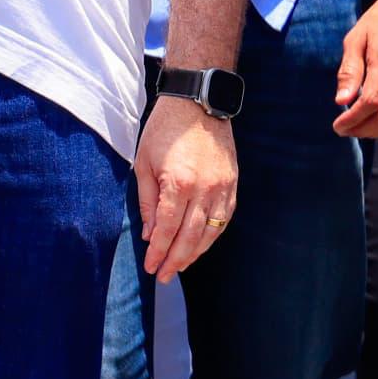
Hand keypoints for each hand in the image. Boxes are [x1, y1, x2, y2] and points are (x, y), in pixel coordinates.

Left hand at [136, 94, 238, 279]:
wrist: (198, 102)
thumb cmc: (164, 130)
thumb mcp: (144, 163)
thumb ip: (148, 201)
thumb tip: (149, 234)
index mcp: (179, 183)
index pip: (167, 229)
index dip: (158, 252)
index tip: (151, 268)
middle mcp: (204, 188)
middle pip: (190, 236)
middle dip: (175, 260)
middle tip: (164, 276)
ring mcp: (222, 186)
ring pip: (212, 231)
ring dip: (195, 252)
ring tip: (181, 266)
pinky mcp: (232, 182)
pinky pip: (225, 217)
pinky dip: (214, 234)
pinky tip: (202, 244)